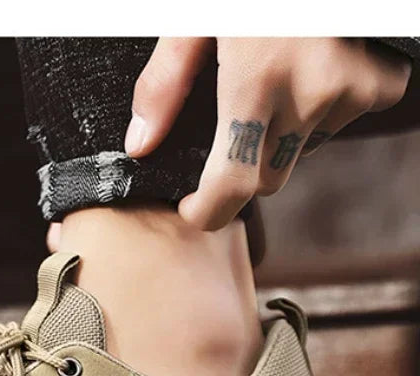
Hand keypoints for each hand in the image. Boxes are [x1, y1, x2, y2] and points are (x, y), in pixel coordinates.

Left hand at [125, 38, 410, 229]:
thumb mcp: (196, 18)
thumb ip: (165, 83)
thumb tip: (140, 145)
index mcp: (256, 80)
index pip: (233, 185)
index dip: (208, 211)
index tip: (192, 210)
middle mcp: (308, 96)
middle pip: (265, 178)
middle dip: (239, 171)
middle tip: (227, 129)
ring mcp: (349, 92)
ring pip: (300, 151)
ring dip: (280, 135)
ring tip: (273, 75)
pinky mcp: (379, 84)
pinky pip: (337, 123)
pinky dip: (318, 111)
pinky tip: (310, 68)